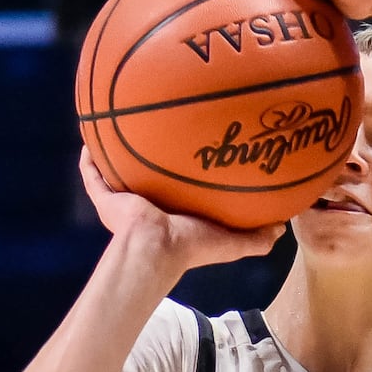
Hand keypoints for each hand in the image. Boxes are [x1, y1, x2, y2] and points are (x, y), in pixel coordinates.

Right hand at [79, 147, 284, 272]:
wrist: (156, 248)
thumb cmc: (193, 246)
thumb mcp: (233, 242)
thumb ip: (258, 237)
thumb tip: (282, 227)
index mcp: (176, 214)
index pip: (181, 190)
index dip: (186, 172)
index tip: (196, 149)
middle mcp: (149, 205)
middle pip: (148, 176)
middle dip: (152, 157)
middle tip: (160, 128)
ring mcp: (125, 201)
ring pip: (117, 172)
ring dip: (118, 152)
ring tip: (120, 124)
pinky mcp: (106, 197)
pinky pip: (92, 174)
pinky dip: (90, 158)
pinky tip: (91, 137)